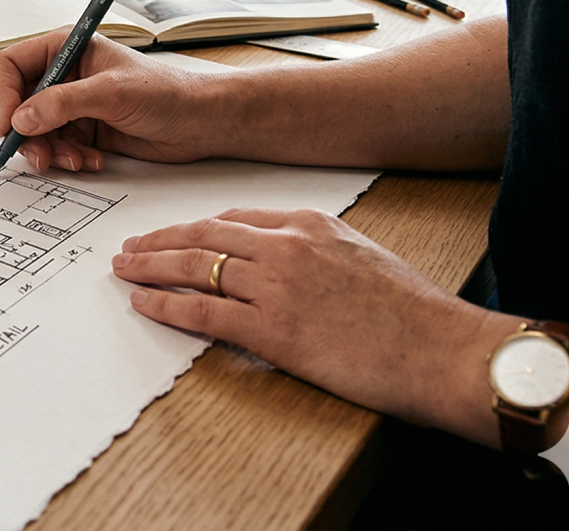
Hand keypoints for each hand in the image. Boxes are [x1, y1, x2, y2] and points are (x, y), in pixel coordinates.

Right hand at [0, 31, 221, 171]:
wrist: (200, 122)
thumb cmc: (165, 92)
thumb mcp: (111, 93)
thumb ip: (63, 104)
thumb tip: (21, 119)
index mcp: (65, 49)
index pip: (11, 65)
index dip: (4, 96)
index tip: (10, 125)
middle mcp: (64, 75)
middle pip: (18, 104)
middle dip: (27, 133)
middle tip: (40, 155)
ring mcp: (72, 104)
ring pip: (35, 131)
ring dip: (50, 150)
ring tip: (74, 160)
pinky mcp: (83, 130)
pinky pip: (57, 147)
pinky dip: (68, 158)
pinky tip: (92, 160)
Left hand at [112, 207, 506, 426]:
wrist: (444, 350)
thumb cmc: (415, 314)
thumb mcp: (362, 257)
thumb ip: (316, 252)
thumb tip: (282, 263)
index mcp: (308, 225)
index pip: (233, 219)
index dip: (193, 227)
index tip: (171, 233)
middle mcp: (286, 247)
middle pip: (202, 236)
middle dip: (158, 240)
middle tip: (129, 246)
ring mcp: (275, 287)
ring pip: (193, 267)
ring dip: (149, 267)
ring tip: (124, 270)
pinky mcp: (272, 330)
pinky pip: (202, 312)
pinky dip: (164, 306)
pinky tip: (143, 304)